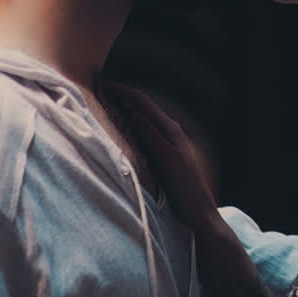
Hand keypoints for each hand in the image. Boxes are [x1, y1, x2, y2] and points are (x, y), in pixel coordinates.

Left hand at [108, 84, 271, 296]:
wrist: (199, 217)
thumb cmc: (176, 197)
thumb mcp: (157, 169)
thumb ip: (144, 152)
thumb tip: (121, 144)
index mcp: (168, 136)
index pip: (142, 107)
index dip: (123, 95)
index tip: (101, 87)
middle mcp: (172, 134)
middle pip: (143, 104)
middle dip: (122, 91)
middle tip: (98, 79)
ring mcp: (173, 144)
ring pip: (148, 113)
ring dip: (129, 99)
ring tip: (106, 88)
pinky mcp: (172, 156)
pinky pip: (154, 134)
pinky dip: (140, 121)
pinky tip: (125, 112)